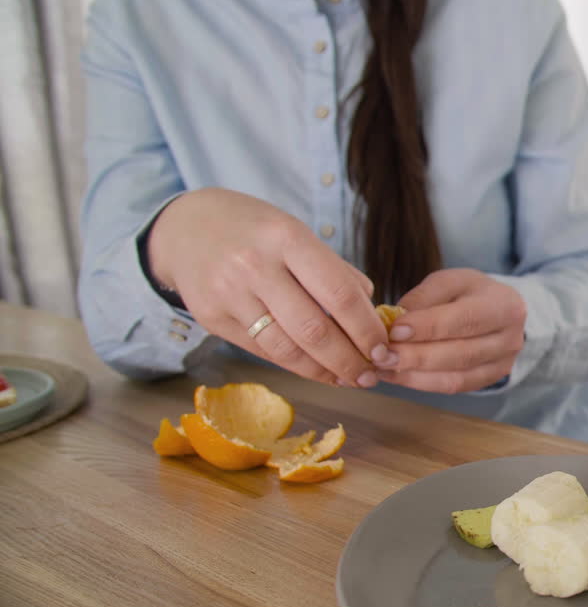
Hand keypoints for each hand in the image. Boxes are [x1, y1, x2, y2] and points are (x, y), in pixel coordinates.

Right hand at [148, 188, 390, 386]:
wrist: (184, 228)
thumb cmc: (254, 230)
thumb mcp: (296, 232)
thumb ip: (334, 270)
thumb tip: (372, 313)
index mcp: (286, 237)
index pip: (338, 293)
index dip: (366, 328)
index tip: (384, 347)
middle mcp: (254, 265)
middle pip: (313, 329)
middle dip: (349, 359)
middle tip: (371, 374)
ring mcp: (228, 294)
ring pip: (286, 348)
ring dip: (323, 371)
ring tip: (348, 378)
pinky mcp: (211, 318)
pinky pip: (262, 351)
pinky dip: (295, 365)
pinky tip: (316, 371)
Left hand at [377, 268, 526, 392]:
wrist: (498, 311)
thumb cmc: (470, 292)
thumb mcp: (450, 281)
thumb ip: (424, 297)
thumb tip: (394, 320)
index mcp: (504, 305)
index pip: (465, 319)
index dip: (428, 327)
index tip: (394, 330)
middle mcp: (510, 338)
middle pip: (461, 353)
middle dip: (416, 356)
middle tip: (382, 355)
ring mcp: (503, 364)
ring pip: (456, 376)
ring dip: (415, 374)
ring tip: (383, 368)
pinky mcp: (490, 380)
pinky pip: (453, 387)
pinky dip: (421, 383)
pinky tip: (397, 375)